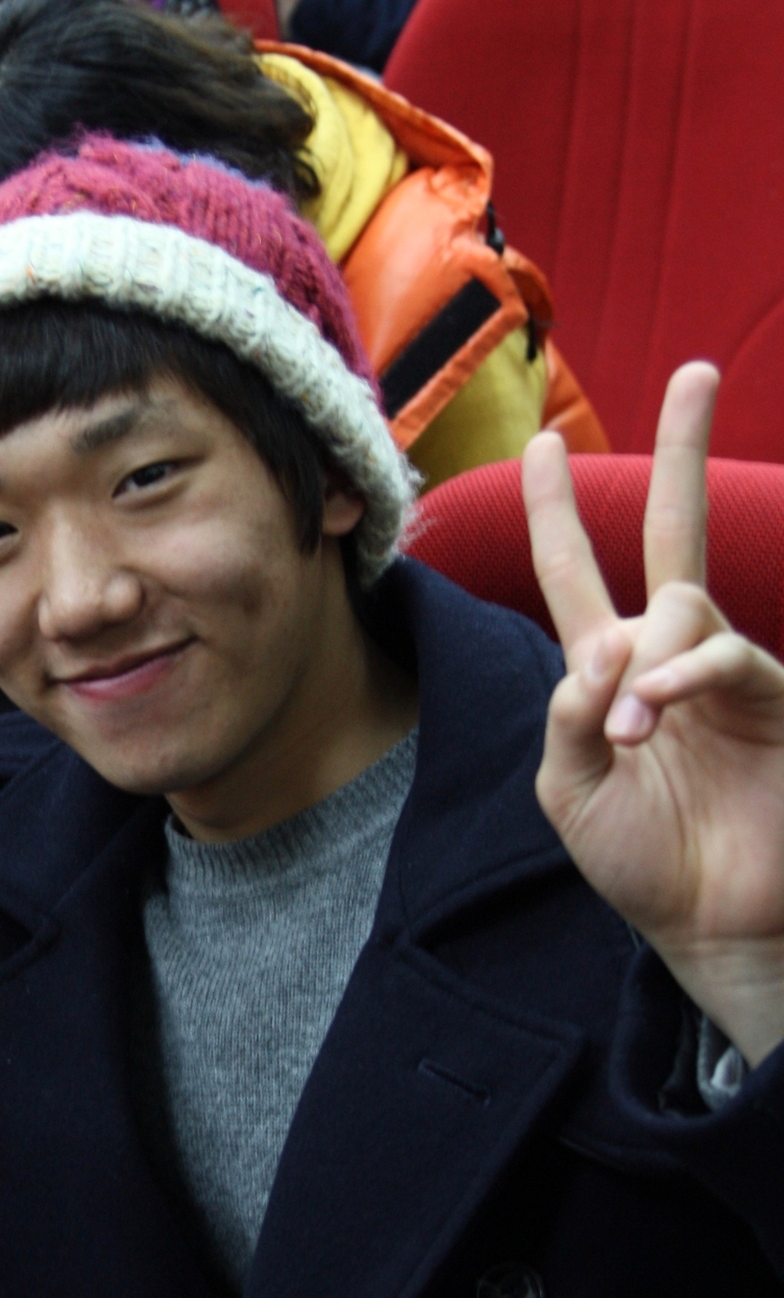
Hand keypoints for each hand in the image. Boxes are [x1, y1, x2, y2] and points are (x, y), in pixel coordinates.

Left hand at [525, 361, 783, 1067]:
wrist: (711, 925)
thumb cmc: (643, 862)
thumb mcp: (571, 791)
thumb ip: (567, 717)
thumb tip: (595, 656)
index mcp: (609, 670)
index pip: (575, 572)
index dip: (554, 511)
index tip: (537, 444)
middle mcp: (670, 654)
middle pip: (671, 532)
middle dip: (681, 452)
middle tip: (693, 373)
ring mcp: (725, 672)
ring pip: (684, 606)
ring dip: (644, 663)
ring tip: (634, 732)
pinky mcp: (773, 700)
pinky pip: (724, 656)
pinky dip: (683, 677)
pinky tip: (656, 713)